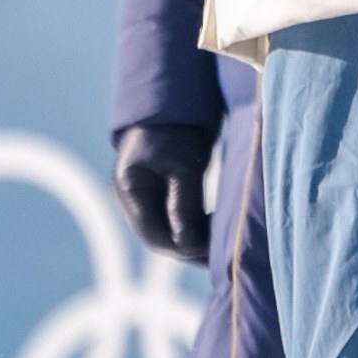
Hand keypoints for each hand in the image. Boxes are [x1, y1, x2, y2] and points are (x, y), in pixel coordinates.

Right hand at [113, 121, 216, 266]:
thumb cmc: (177, 127)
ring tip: (226, 248)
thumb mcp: (184, 163)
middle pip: (160, 237)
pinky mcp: (163, 190)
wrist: (175, 100)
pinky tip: (218, 231)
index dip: (183, 248)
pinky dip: (196, 227)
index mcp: (131, 190)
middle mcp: (134, 197)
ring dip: (195, 240)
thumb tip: (190, 244)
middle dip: (191, 249)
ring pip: (169, 230)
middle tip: (226, 257)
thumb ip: (184, 204)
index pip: (154, 236)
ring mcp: (146, 195)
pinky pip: (176, 218)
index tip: (216, 251)